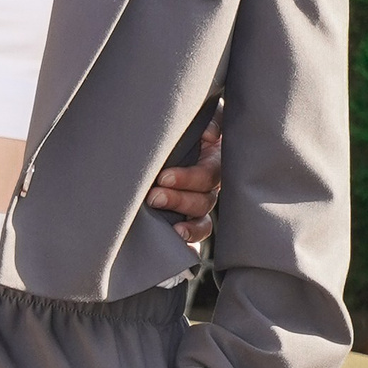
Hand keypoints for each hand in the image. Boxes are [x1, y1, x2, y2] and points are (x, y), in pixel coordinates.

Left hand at [148, 115, 222, 249]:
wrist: (180, 142)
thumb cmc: (191, 130)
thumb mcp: (204, 119)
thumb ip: (211, 119)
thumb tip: (210, 134)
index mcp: (214, 163)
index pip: (206, 176)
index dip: (188, 179)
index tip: (163, 177)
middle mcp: (210, 188)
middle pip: (203, 201)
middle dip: (178, 200)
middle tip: (154, 196)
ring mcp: (201, 207)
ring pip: (202, 222)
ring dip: (186, 225)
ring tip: (168, 226)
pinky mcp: (191, 221)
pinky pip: (196, 238)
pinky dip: (190, 244)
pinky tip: (180, 248)